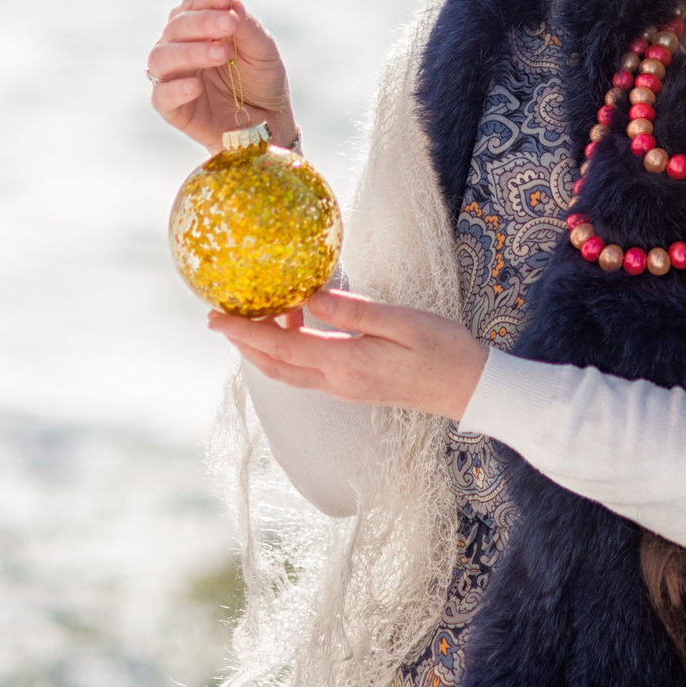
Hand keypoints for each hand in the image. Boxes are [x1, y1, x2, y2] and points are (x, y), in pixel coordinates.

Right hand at [147, 0, 298, 150]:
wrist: (268, 122)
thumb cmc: (261, 81)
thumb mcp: (262, 51)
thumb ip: (246, 27)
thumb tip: (230, 0)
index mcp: (200, 29)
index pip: (192, 4)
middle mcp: (180, 48)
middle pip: (176, 26)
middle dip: (203, 22)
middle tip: (230, 25)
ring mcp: (172, 77)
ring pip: (161, 56)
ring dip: (190, 51)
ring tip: (222, 54)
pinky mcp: (171, 108)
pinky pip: (161, 95)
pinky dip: (175, 88)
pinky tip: (196, 86)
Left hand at [209, 289, 488, 423]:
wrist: (470, 388)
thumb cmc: (443, 350)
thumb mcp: (401, 321)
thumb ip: (352, 311)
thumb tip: (308, 298)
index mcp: (346, 364)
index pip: (281, 349)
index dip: (244, 333)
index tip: (215, 317)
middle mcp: (338, 382)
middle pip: (275, 367)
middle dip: (243, 343)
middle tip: (217, 317)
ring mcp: (345, 388)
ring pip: (289, 371)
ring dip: (264, 349)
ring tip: (254, 317)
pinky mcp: (354, 386)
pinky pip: (308, 371)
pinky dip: (289, 352)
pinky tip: (296, 328)